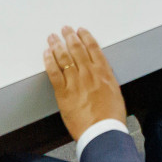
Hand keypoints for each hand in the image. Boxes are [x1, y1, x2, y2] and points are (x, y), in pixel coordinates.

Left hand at [43, 26, 126, 141]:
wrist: (103, 131)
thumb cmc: (111, 117)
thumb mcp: (115, 93)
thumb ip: (106, 80)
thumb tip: (101, 74)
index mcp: (104, 72)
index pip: (93, 47)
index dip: (85, 37)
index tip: (80, 31)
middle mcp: (89, 73)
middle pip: (76, 48)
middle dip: (69, 36)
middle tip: (64, 30)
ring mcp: (75, 82)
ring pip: (63, 57)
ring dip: (57, 44)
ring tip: (52, 37)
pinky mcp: (63, 93)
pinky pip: (53, 72)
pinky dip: (49, 61)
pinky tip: (46, 54)